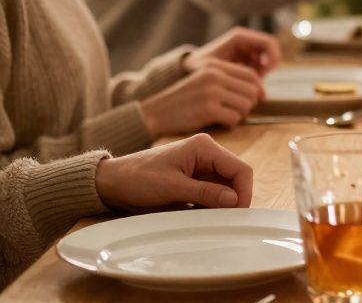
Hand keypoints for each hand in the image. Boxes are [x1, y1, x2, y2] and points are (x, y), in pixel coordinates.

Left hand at [95, 134, 252, 211]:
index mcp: (204, 147)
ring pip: (225, 186)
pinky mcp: (194, 177)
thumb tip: (234, 200)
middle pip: (235, 177)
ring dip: (222, 202)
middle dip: (234, 198)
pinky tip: (202, 213)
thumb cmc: (137, 178)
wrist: (111, 182)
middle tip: (226, 220)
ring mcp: (201, 165)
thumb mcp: (172, 187)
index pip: (239, 168)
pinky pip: (212, 191)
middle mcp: (206, 153)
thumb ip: (206, 192)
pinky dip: (211, 203)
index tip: (238, 214)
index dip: (244, 191)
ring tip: (211, 217)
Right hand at [140, 60, 266, 135]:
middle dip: (250, 104)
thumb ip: (227, 80)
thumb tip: (259, 91)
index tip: (258, 99)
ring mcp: (211, 92)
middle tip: (238, 111)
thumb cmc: (184, 100)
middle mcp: (214, 76)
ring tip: (228, 117)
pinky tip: (221, 123)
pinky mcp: (208, 109)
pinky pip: (234, 118)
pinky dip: (231, 124)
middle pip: (252, 91)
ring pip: (245, 105)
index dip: (258, 88)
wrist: (155, 113)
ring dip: (240, 115)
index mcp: (214, 66)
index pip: (250, 75)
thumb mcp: (204, 81)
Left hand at [184, 27, 280, 75]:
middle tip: (256, 82)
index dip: (271, 59)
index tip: (261, 76)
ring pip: (268, 59)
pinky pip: (261, 65)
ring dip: (263, 72)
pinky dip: (258, 75)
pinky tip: (245, 83)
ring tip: (247, 83)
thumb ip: (242, 79)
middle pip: (271, 50)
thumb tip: (262, 94)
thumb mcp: (219, 73)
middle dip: (268, 68)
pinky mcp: (246, 56)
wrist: (188, 67)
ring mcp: (247, 47)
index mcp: (239, 36)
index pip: (269, 43)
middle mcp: (245, 38)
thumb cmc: (200, 69)